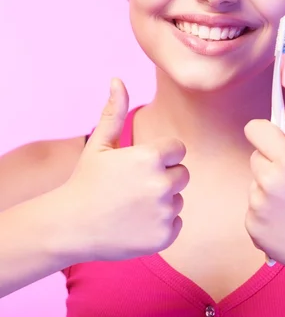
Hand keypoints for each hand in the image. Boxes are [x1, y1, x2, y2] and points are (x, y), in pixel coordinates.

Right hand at [60, 78, 188, 261]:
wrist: (70, 227)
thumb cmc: (86, 181)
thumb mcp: (99, 145)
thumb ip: (114, 112)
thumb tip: (117, 80)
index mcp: (150, 156)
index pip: (178, 149)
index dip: (160, 156)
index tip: (138, 166)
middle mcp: (161, 183)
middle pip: (182, 174)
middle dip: (164, 177)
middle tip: (134, 188)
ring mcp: (164, 212)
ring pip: (178, 199)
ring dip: (162, 201)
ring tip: (131, 206)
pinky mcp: (165, 236)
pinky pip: (176, 222)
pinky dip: (161, 224)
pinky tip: (135, 223)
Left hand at [244, 109, 284, 276]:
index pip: (255, 130)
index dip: (263, 130)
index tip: (272, 137)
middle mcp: (269, 183)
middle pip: (255, 157)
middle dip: (271, 163)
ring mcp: (258, 207)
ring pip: (254, 184)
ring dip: (268, 188)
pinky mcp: (252, 227)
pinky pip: (252, 208)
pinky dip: (264, 212)